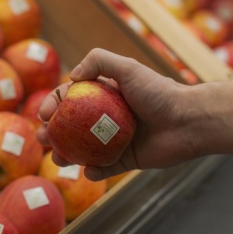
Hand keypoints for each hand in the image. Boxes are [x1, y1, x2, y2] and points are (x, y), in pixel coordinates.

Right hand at [37, 49, 232, 181]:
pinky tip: (89, 171)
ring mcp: (116, 139)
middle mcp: (107, 117)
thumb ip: (99, 61)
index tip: (45, 115)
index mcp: (105, 94)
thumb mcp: (128, 68)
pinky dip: (95, 172)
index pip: (71, 98)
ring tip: (58, 159)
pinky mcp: (128, 160)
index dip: (54, 105)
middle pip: (71, 125)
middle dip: (53, 133)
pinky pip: (105, 168)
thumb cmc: (159, 92)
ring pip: (83, 149)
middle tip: (43, 138)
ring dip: (67, 155)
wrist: (188, 121)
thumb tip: (72, 76)